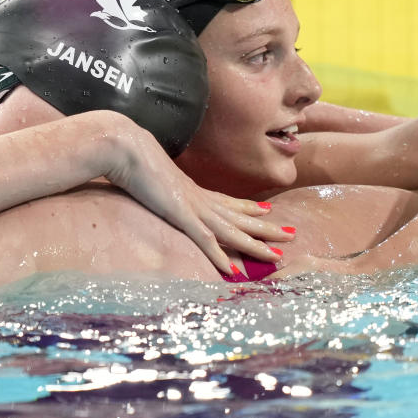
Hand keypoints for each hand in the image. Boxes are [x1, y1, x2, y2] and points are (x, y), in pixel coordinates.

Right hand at [104, 123, 293, 273]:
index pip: (226, 200)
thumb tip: (157, 184)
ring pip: (232, 231)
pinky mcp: (181, 216)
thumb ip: (159, 183)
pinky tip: (232, 270)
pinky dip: (220, 256)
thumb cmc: (133, 158)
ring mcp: (192, 208)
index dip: (248, 207)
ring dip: (254, 245)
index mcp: (192, 189)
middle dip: (266, 228)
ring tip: (276, 256)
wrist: (125, 148)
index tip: (267, 210)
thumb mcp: (150, 173)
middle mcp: (199, 199)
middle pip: (239, 216)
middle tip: (291, 235)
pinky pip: (205, 240)